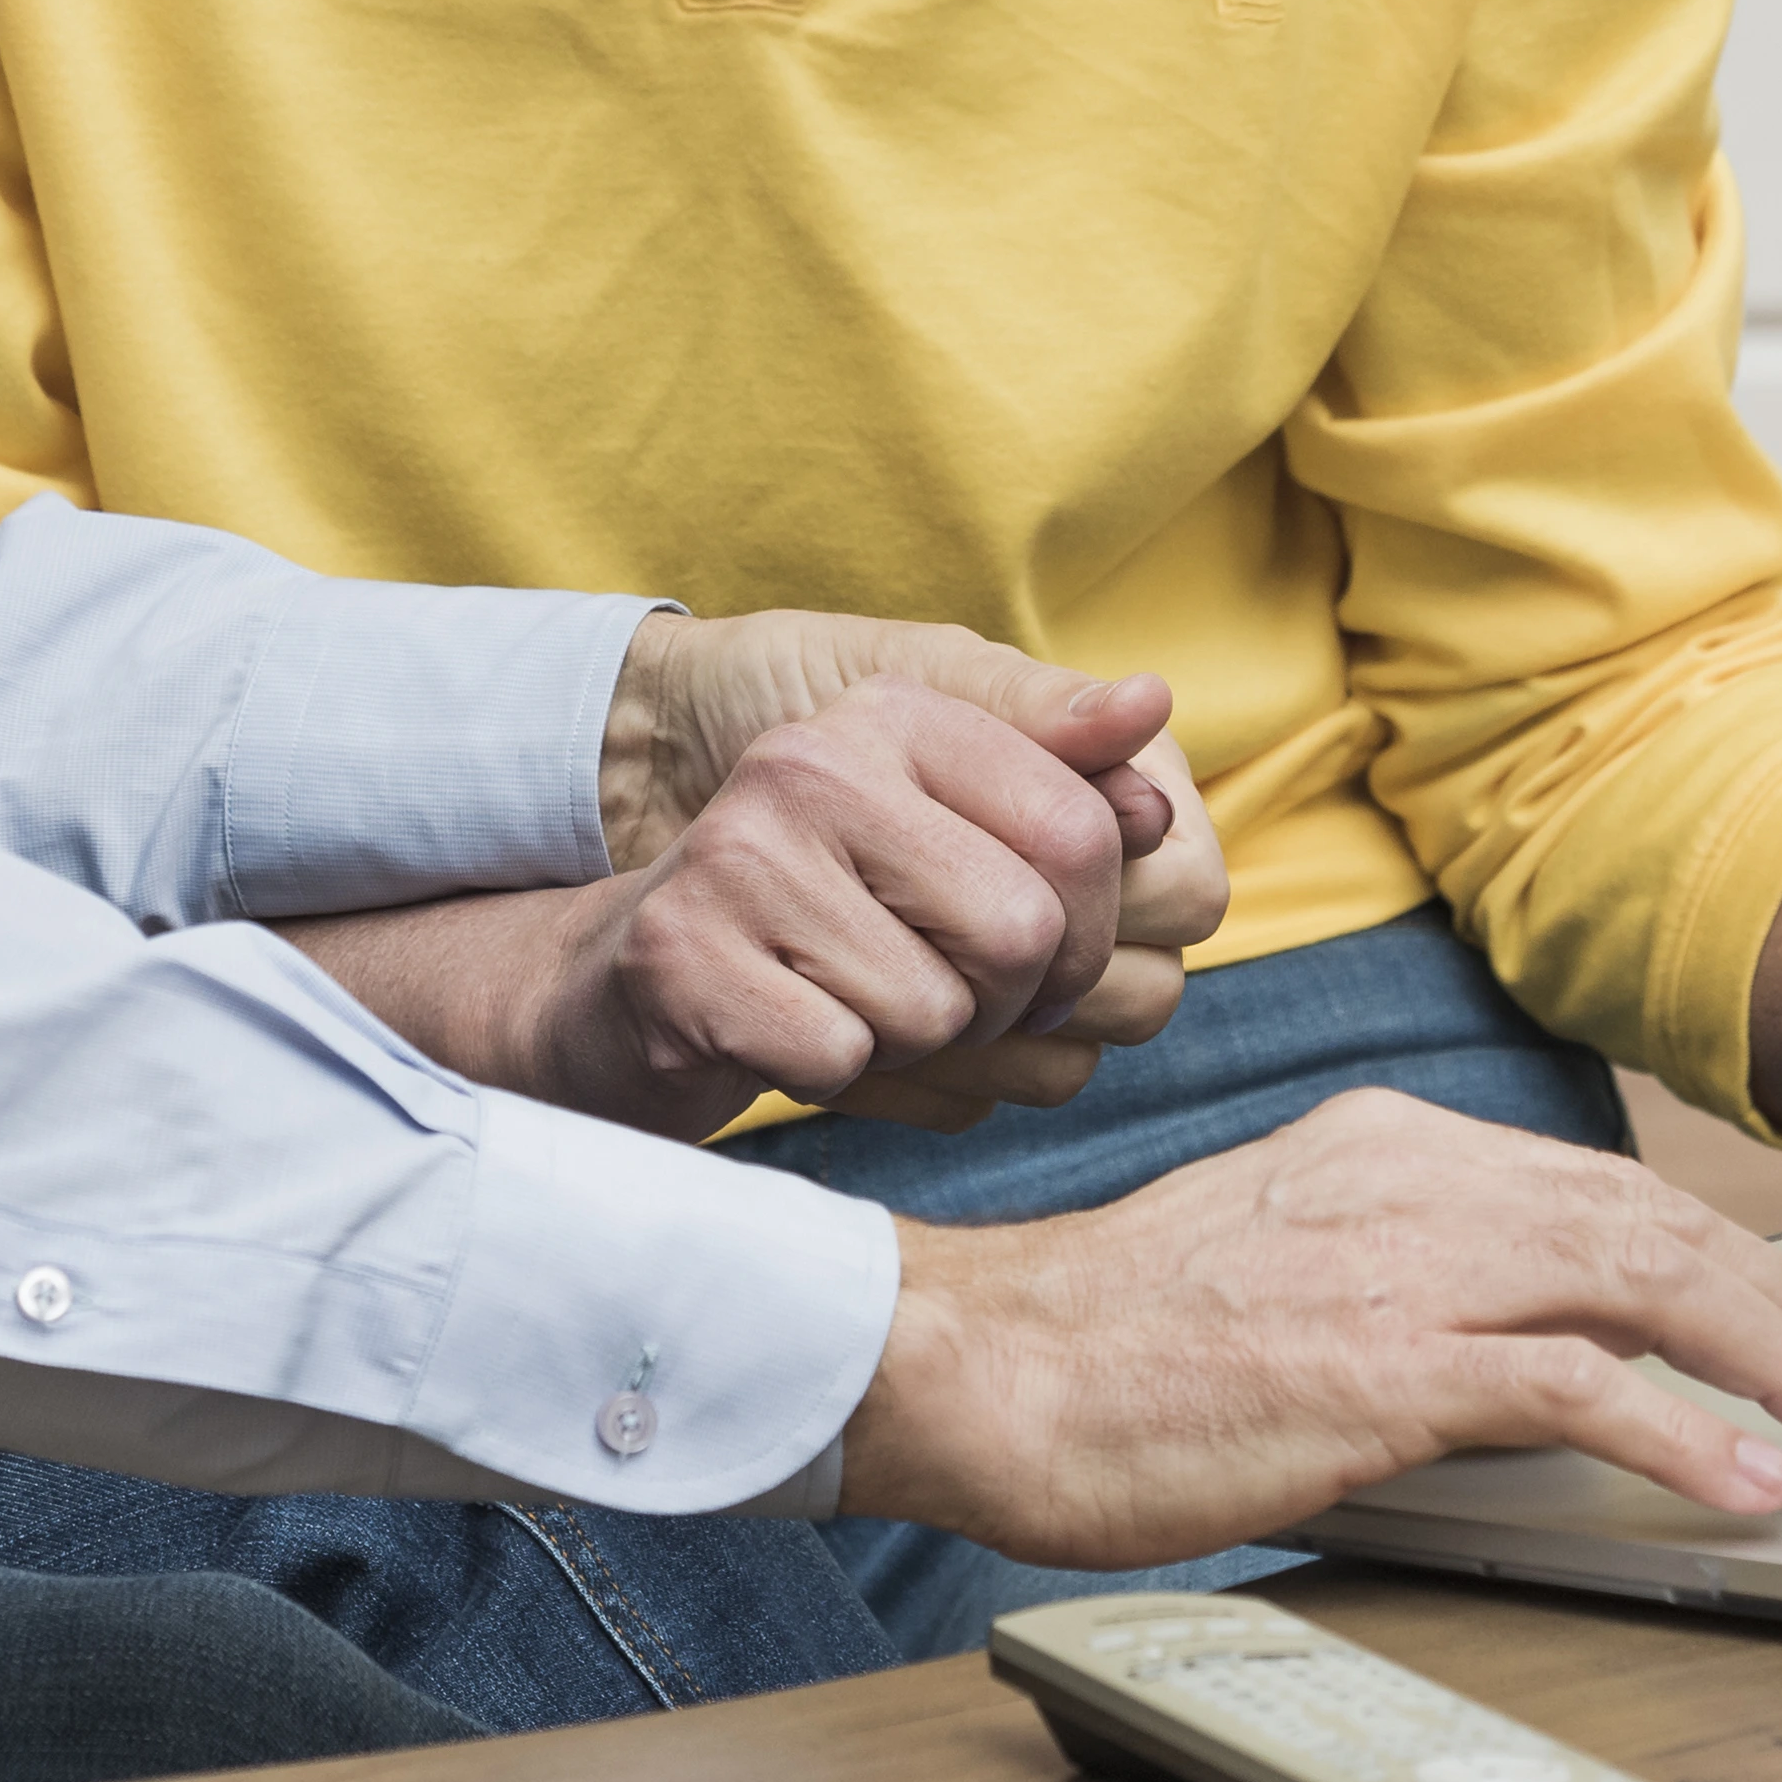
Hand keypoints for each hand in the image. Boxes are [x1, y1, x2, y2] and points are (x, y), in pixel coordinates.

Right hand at [512, 673, 1179, 1141]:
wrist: (632, 982)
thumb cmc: (825, 914)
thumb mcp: (942, 823)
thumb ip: (1059, 775)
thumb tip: (1150, 705)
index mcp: (895, 712)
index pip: (1085, 834)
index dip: (1091, 936)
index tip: (1036, 960)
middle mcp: (813, 761)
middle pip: (1025, 932)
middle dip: (1005, 1001)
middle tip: (944, 995)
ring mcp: (739, 856)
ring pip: (938, 1012)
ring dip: (911, 1045)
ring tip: (848, 1000)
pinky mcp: (683, 955)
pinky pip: (845, 1062)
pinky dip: (831, 1076)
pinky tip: (784, 1030)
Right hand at [834, 1088, 1781, 1569]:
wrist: (980, 1361)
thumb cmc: (1108, 1344)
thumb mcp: (1282, 1269)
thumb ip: (1406, 1289)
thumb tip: (1530, 1368)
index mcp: (1388, 1149)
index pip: (1605, 1190)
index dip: (1736, 1259)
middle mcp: (1410, 1183)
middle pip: (1653, 1224)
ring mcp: (1395, 1268)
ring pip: (1640, 1283)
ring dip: (1780, 1359)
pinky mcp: (1370, 1363)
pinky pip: (1563, 1386)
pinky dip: (1674, 1429)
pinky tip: (1745, 1479)